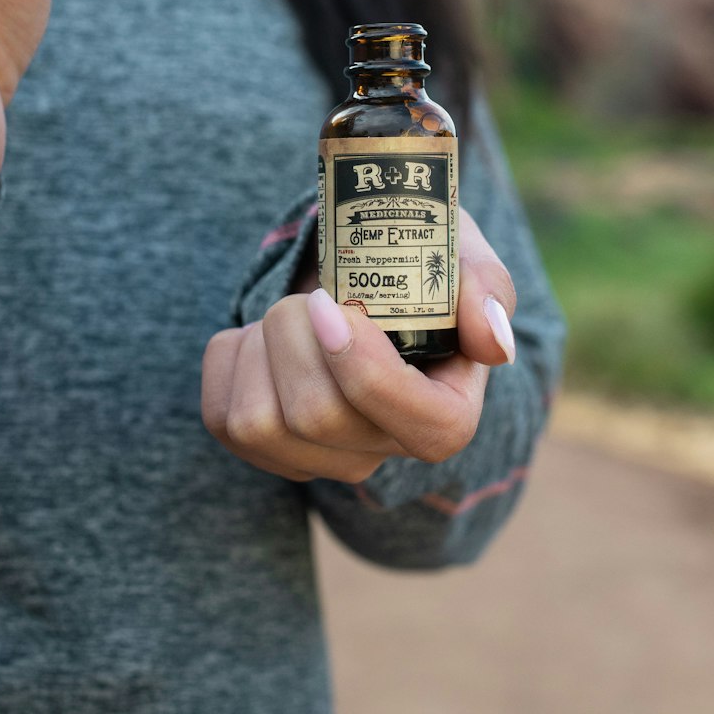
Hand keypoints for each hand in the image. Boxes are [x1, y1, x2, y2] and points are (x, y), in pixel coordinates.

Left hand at [201, 212, 517, 483]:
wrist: (350, 271)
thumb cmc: (412, 264)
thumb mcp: (459, 254)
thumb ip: (485, 288)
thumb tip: (493, 343)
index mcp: (447, 414)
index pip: (424, 429)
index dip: (366, 371)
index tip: (331, 303)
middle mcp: (383, 450)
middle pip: (318, 416)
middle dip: (295, 332)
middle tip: (312, 292)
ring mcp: (318, 459)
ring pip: (260, 423)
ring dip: (260, 343)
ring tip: (288, 313)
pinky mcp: (262, 449)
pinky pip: (221, 416)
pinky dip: (229, 357)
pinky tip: (260, 339)